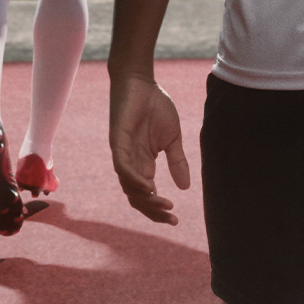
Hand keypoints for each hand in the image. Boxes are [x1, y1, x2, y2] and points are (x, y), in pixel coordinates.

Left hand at [109, 76, 193, 224]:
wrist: (142, 83)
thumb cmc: (155, 107)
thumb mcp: (172, 139)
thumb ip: (177, 162)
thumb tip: (186, 188)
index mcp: (143, 164)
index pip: (146, 195)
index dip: (158, 210)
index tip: (176, 220)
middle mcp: (130, 163)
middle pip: (136, 197)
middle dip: (153, 211)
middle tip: (171, 218)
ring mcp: (122, 154)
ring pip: (129, 186)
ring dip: (146, 199)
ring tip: (164, 204)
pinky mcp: (118, 142)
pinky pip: (122, 167)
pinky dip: (134, 180)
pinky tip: (149, 187)